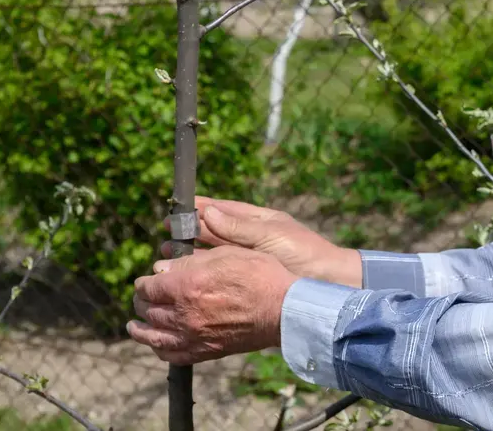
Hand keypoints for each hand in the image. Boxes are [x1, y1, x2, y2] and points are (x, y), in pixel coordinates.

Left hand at [127, 246, 296, 364]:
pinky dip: (158, 349)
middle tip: (142, 297)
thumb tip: (162, 268)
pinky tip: (155, 343)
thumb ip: (191, 260)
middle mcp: (184, 314)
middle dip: (142, 301)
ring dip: (140, 329)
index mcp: (187, 286)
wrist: (282, 309)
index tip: (146, 279)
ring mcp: (193, 336)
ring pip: (153, 335)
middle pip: (148, 309)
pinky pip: (171, 355)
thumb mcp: (227, 254)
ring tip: (134, 325)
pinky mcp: (204, 351)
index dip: (144, 281)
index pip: (149, 286)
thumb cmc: (260, 275)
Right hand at [162, 196, 361, 288]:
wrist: (327, 283)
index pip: (224, 210)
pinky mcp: (248, 279)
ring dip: (190, 255)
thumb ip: (239, 226)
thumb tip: (208, 212)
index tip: (178, 208)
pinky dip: (202, 272)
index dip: (200, 209)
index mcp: (259, 221)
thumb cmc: (304, 254)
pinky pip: (220, 272)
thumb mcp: (271, 235)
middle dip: (189, 233)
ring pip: (213, 253)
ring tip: (167, 256)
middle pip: (214, 232)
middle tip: (165, 235)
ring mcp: (249, 259)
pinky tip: (185, 275)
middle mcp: (251, 239)